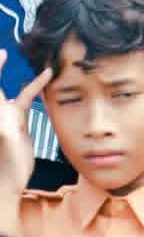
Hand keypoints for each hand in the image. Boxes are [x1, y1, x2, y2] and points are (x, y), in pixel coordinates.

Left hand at [0, 55, 50, 202]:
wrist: (6, 184)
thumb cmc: (2, 162)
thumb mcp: (6, 132)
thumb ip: (9, 113)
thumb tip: (15, 99)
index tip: (2, 53)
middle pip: (0, 85)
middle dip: (1, 68)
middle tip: (4, 52)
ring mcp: (5, 114)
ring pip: (13, 88)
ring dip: (23, 76)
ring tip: (34, 62)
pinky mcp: (16, 121)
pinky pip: (25, 99)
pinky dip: (35, 88)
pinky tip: (46, 78)